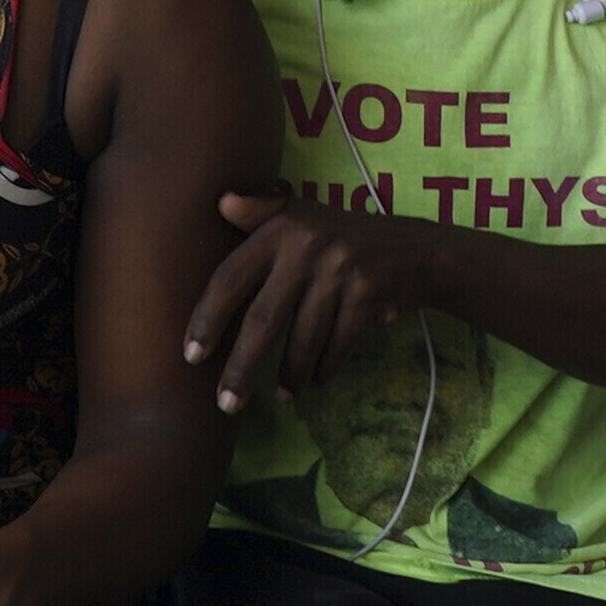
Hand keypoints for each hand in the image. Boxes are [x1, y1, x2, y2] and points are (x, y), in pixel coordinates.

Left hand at [182, 188, 438, 411]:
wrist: (414, 249)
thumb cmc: (340, 236)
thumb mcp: (301, 215)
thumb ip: (260, 213)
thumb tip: (221, 203)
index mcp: (281, 228)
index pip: (231, 277)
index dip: (207, 318)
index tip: (191, 355)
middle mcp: (309, 248)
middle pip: (264, 318)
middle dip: (242, 365)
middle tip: (226, 402)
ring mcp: (341, 273)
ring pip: (304, 339)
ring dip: (291, 375)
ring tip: (281, 397)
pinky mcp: (369, 297)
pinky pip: (337, 345)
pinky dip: (325, 368)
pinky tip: (315, 381)